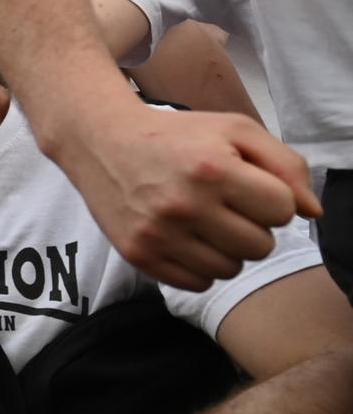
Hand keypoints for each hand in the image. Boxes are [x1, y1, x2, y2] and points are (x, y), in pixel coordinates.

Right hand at [43, 102, 315, 290]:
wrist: (102, 142)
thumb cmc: (177, 135)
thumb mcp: (235, 130)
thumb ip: (285, 165)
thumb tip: (312, 212)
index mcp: (213, 169)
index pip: (282, 211)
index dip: (272, 200)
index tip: (249, 187)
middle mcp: (184, 205)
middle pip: (260, 246)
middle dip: (253, 227)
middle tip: (228, 207)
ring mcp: (159, 234)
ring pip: (230, 269)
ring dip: (228, 249)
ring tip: (207, 223)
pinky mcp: (139, 255)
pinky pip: (197, 283)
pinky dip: (200, 266)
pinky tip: (188, 239)